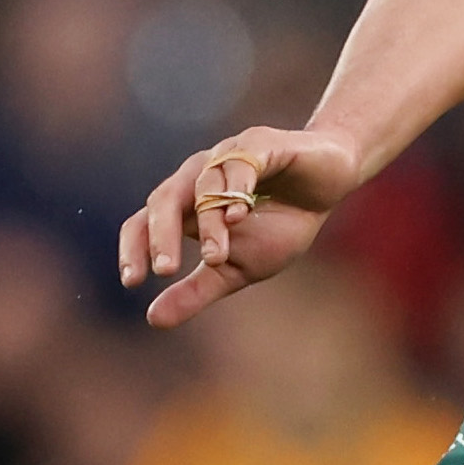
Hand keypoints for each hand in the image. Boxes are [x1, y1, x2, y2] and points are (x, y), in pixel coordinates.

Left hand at [121, 126, 364, 327]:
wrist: (330, 184)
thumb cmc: (281, 223)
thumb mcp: (238, 268)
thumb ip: (196, 290)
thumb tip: (153, 320)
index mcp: (184, 206)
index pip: (142, 223)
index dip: (133, 250)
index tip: (133, 283)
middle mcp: (196, 177)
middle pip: (162, 200)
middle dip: (160, 236)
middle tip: (166, 271)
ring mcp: (225, 156)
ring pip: (203, 187)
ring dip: (207, 223)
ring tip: (216, 257)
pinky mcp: (260, 144)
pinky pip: (239, 163)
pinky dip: (235, 188)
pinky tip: (238, 215)